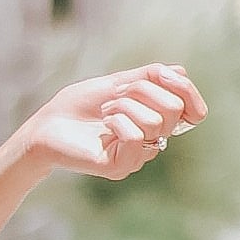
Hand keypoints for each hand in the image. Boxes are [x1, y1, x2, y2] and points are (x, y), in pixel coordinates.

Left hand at [24, 63, 206, 182]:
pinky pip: (136, 136)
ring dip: (125, 103)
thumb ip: (149, 78)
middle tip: (116, 93)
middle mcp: (152, 143)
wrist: (45, 126)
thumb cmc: (78, 106)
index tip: (162, 74)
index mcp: (155, 123)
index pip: (193, 111)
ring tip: (105, 110)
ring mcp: (137, 157)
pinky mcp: (120, 166)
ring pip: (155, 120)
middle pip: (174, 108)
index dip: (186, 90)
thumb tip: (181, 72)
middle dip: (143, 89)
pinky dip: (118, 120)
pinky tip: (103, 124)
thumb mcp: (117, 83)